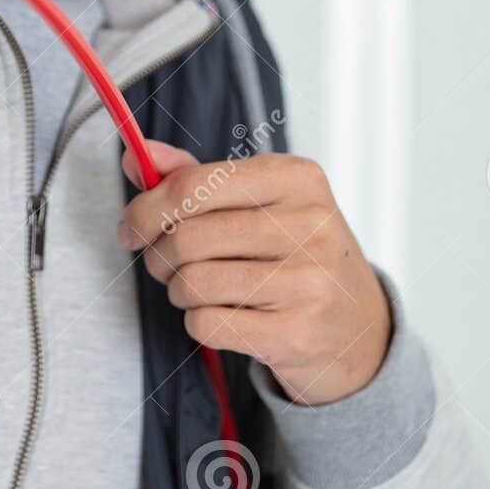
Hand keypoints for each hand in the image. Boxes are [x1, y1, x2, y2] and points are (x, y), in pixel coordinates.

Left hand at [118, 140, 391, 404]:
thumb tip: (136, 156)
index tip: (131, 228)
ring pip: (192, 283)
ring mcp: (308, 280)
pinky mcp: (298, 332)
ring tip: (198, 289)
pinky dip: (199, 323)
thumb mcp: (259, 203)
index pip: (192, 186)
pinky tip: (224, 315)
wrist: (358, 327)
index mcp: (296, 178)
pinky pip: (208, 325)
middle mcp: (309, 224)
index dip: (145, 209)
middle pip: (186, 237)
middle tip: (165, 265)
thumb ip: (194, 178)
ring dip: (178, 292)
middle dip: (158, 256)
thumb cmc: (295, 255)